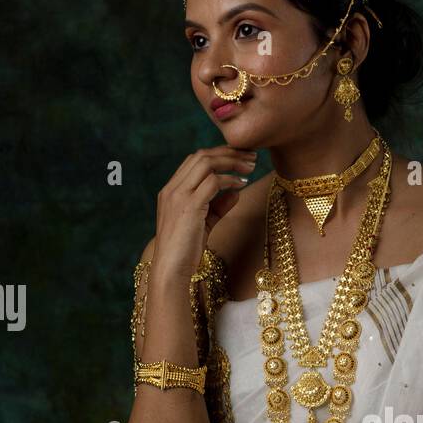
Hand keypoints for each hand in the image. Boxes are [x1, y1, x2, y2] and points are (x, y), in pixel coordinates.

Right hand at [153, 143, 258, 278]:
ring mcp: (178, 195)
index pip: (194, 160)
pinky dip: (230, 180)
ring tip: (251, 166)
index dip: (219, 155)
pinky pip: (213, 182)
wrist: (171, 270)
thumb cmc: (185, 251)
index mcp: (171, 191)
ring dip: (232, 161)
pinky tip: (242, 184)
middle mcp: (172, 189)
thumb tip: (236, 192)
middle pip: (201, 155)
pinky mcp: (189, 205)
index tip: (240, 158)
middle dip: (228, 152)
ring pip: (206, 163)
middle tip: (251, 156)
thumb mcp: (203, 224)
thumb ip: (217, 206)